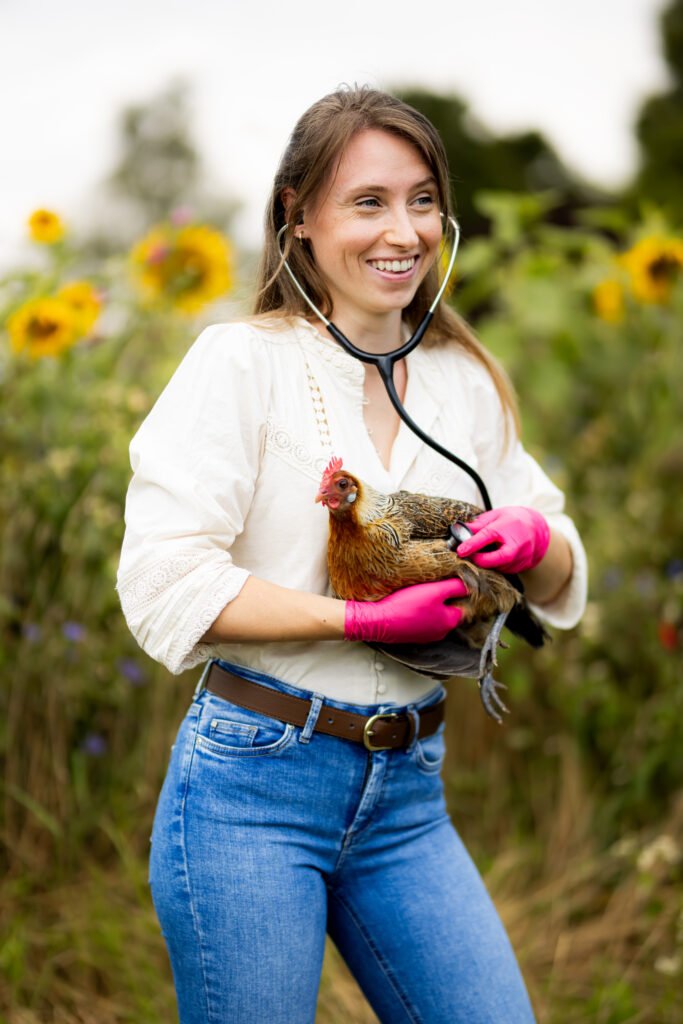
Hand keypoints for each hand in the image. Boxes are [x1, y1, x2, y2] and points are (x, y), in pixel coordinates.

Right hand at [344, 578, 466, 643]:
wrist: (379, 620)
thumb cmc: (407, 605)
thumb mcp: (435, 591)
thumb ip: (455, 587)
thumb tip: (469, 585)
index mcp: (450, 621)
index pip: (463, 603)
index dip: (456, 590)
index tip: (447, 581)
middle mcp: (441, 632)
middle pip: (448, 609)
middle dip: (442, 598)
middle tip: (431, 585)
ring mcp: (426, 635)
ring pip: (434, 615)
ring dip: (429, 605)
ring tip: (419, 594)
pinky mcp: (413, 634)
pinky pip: (421, 620)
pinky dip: (418, 612)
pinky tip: (409, 604)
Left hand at [456, 506, 549, 573]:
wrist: (536, 528)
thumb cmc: (513, 520)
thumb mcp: (495, 516)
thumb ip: (478, 524)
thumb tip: (459, 529)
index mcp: (507, 528)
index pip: (487, 537)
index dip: (472, 544)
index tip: (460, 550)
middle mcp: (516, 545)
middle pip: (495, 559)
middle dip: (478, 560)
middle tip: (467, 556)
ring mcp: (521, 558)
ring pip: (498, 567)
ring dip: (487, 563)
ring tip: (483, 553)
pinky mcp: (522, 567)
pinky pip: (504, 570)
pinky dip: (496, 566)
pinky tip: (494, 557)